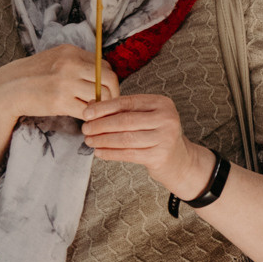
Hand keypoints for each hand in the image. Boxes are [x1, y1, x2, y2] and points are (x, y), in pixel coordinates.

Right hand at [0, 43, 118, 127]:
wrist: (5, 89)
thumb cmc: (29, 76)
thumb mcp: (53, 59)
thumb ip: (75, 63)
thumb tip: (99, 75)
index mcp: (69, 52)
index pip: (103, 64)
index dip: (107, 79)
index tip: (104, 89)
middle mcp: (70, 64)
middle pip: (109, 77)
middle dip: (112, 92)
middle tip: (107, 103)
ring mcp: (66, 83)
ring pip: (102, 95)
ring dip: (102, 106)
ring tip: (93, 111)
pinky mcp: (60, 101)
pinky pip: (88, 110)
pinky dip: (91, 116)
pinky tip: (84, 118)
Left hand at [82, 93, 213, 196]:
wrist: (177, 159)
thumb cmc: (154, 133)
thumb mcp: (142, 116)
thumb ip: (119, 109)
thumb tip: (90, 105)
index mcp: (161, 103)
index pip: (127, 102)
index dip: (104, 108)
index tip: (86, 114)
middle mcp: (167, 118)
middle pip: (125, 121)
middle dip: (100, 125)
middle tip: (85, 129)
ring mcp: (165, 138)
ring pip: (125, 139)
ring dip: (102, 140)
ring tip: (89, 141)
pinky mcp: (160, 156)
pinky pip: (128, 154)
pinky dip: (110, 153)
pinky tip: (99, 152)